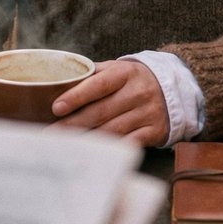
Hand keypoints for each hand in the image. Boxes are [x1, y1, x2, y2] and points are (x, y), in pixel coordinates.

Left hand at [50, 60, 168, 146]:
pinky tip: (94, 154)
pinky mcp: (154, 131)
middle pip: (101, 111)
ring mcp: (148, 113)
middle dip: (73, 123)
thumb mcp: (116, 70)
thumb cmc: (131, 80)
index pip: (98, 85)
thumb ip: (92, 74)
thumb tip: (58, 81)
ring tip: (67, 145)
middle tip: (51, 134)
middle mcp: (138, 92)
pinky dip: (110, 149)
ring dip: (87, 139)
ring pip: (112, 130)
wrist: (171, 90)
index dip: (76, 96)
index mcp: (125, 73)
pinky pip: (128, 143)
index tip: (56, 108)